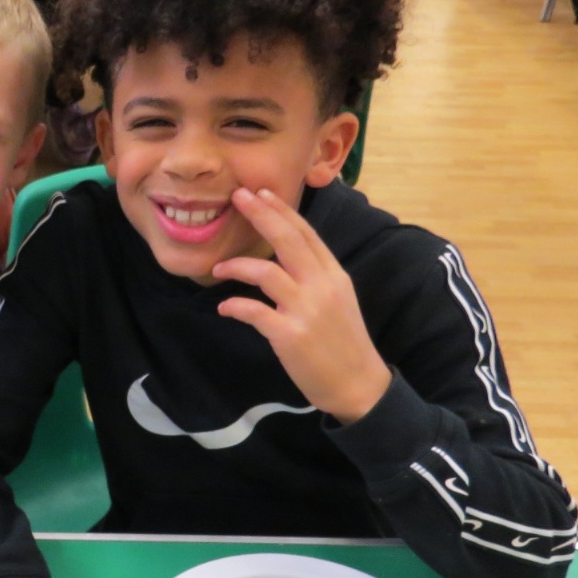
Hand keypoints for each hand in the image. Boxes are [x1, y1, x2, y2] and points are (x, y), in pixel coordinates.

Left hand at [211, 187, 391, 424]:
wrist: (359, 385)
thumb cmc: (343, 343)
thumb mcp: (338, 301)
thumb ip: (316, 277)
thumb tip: (287, 260)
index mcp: (334, 275)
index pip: (306, 234)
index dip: (282, 211)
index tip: (262, 193)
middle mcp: (322, 286)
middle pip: (288, 241)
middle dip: (261, 215)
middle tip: (238, 196)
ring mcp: (307, 310)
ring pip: (266, 273)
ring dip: (237, 266)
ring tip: (218, 268)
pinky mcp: (291, 335)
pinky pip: (256, 312)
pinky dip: (236, 306)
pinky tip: (224, 307)